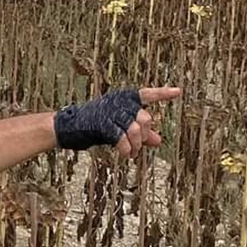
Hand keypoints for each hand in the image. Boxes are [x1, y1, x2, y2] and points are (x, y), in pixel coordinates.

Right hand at [55, 86, 180, 155]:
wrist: (68, 127)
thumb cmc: (94, 126)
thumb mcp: (120, 127)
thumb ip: (141, 132)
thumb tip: (159, 141)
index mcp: (124, 99)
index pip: (147, 94)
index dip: (163, 94)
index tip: (178, 92)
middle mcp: (119, 102)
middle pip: (145, 119)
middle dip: (145, 136)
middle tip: (139, 147)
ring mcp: (111, 112)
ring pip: (135, 130)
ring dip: (136, 145)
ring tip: (133, 153)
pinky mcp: (103, 124)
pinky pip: (122, 138)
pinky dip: (126, 148)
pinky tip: (126, 154)